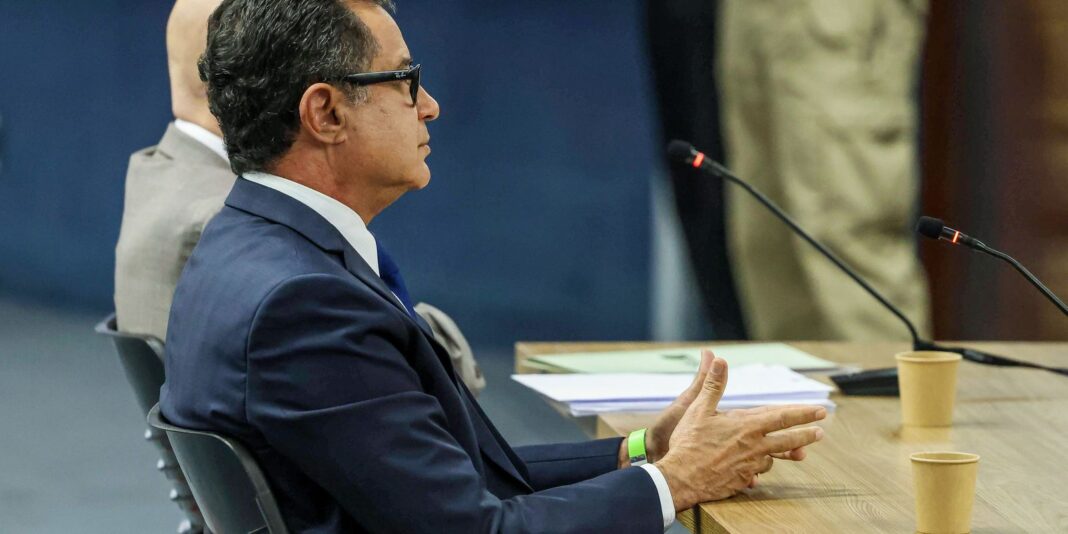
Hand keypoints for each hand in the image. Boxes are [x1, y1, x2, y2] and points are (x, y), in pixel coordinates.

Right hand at [654, 357, 826, 510]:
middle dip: (806, 434)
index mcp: (746, 426)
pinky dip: (759, 469)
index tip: (819, 410)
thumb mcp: (698, 408)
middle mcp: (754, 446)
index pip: (782, 416)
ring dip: (784, 454)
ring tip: (797, 453)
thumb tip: (719, 360)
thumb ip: (713, 384)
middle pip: (788, 439)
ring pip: (772, 458)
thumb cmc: (688, 443)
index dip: (802, 412)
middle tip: (820, 432)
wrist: (681, 479)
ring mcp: (750, 466)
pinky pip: (757, 474)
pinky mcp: (742, 480)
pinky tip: (759, 470)